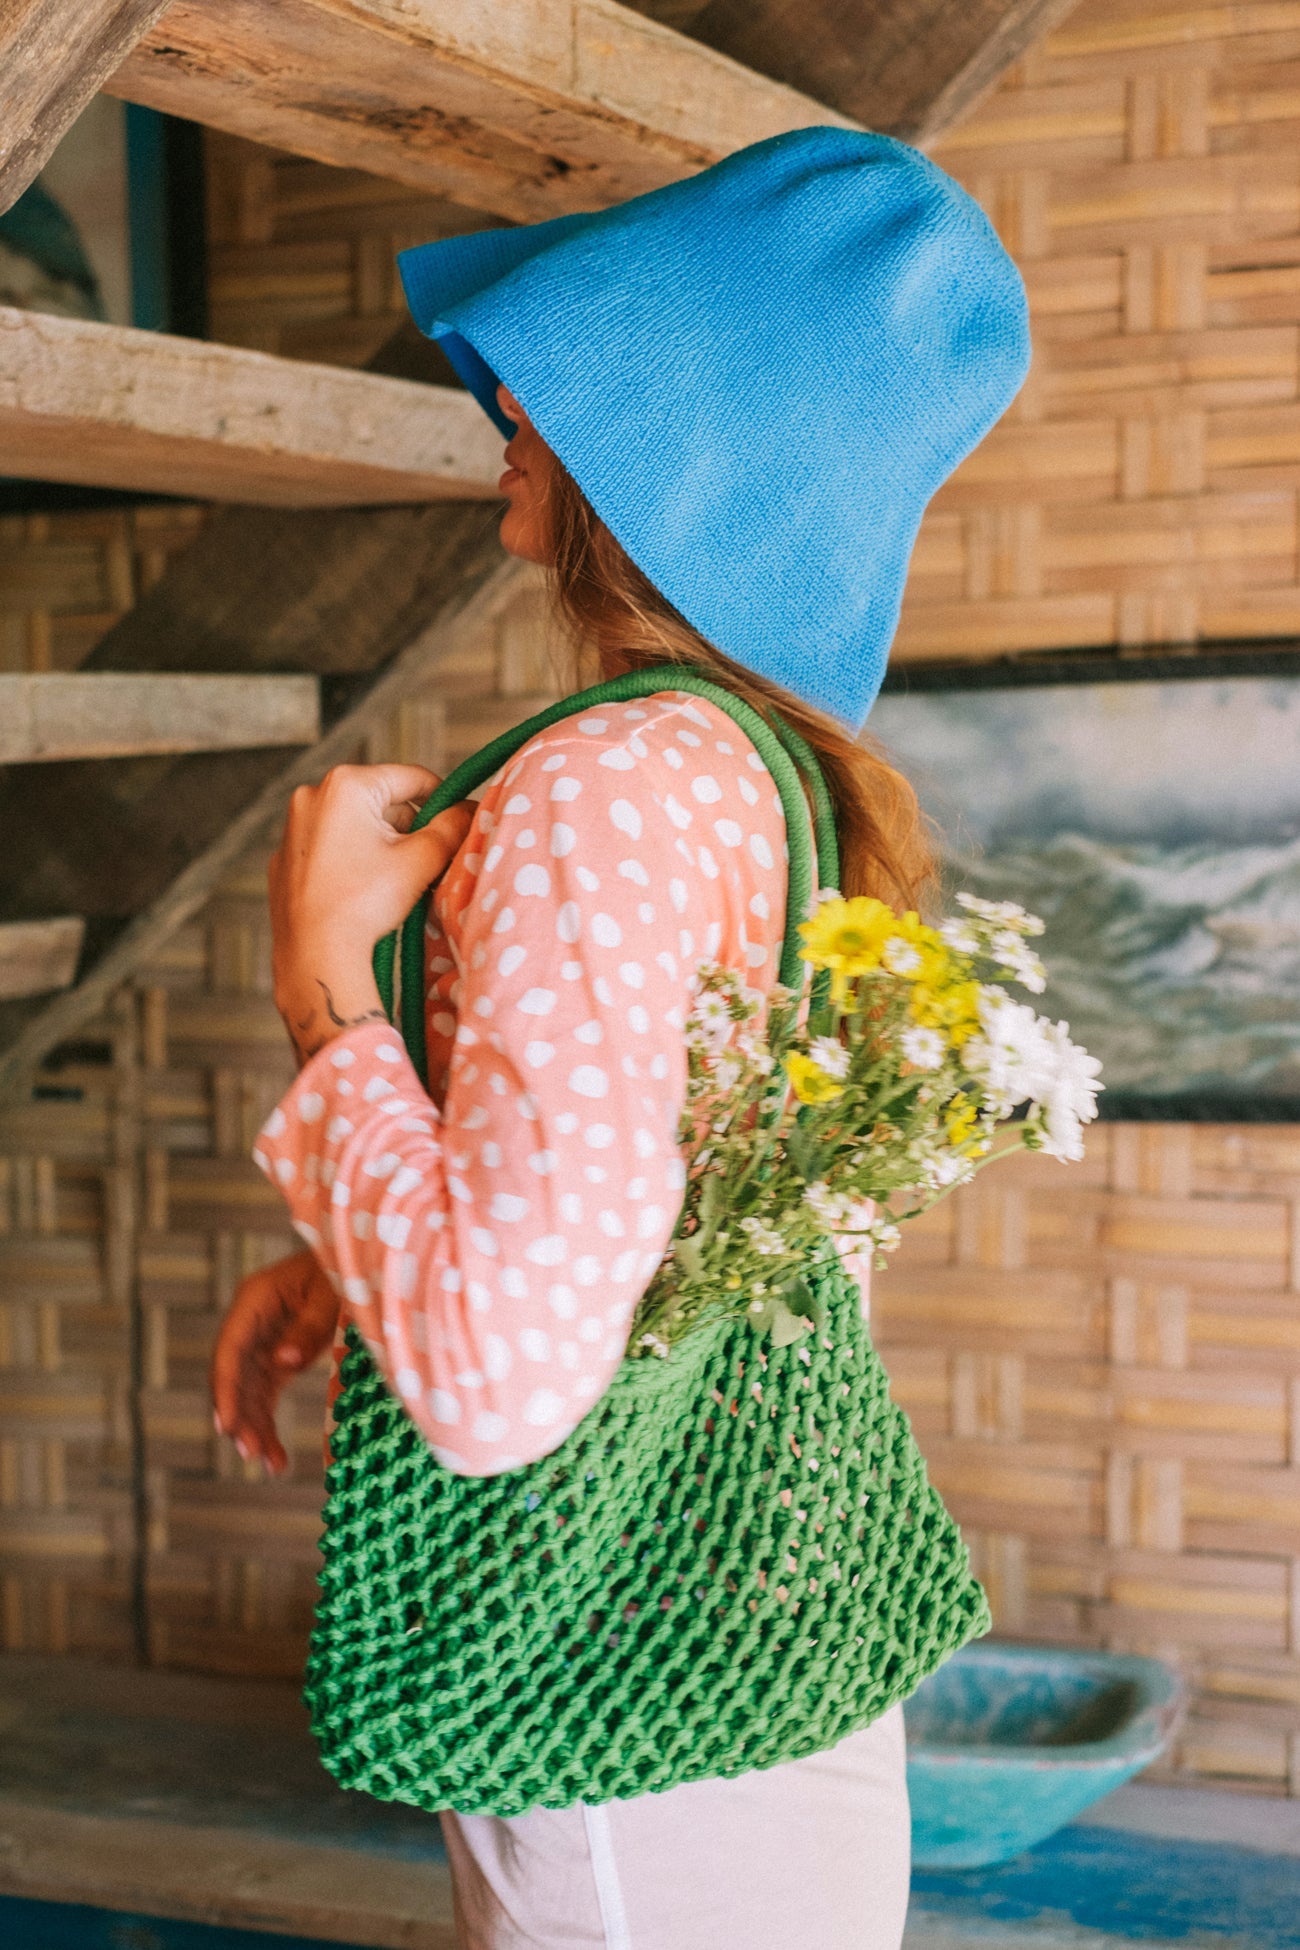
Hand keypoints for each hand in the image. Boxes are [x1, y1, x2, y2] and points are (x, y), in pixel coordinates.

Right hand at [211, 1250, 341, 1472]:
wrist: (364, 1259)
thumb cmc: (347, 1269)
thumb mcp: (332, 1293)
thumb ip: (309, 1327)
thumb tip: (282, 1363)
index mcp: (255, 1299)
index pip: (229, 1349)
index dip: (224, 1389)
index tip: (226, 1426)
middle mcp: (251, 1321)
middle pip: (234, 1376)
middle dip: (240, 1417)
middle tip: (252, 1454)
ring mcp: (263, 1340)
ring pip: (248, 1392)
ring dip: (256, 1428)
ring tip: (270, 1465)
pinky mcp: (279, 1356)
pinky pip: (266, 1394)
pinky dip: (270, 1422)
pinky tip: (277, 1456)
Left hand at [269, 763, 474, 1061]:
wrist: (314, 955)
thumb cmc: (366, 903)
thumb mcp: (421, 859)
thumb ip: (452, 826)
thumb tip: (470, 809)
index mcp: (345, 784)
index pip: (412, 778)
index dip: (442, 800)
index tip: (455, 827)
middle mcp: (311, 795)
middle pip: (381, 802)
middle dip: (407, 827)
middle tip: (424, 863)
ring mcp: (292, 829)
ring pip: (354, 825)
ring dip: (379, 844)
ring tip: (392, 882)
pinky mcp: (283, 861)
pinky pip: (328, 849)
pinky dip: (348, 862)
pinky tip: (360, 893)